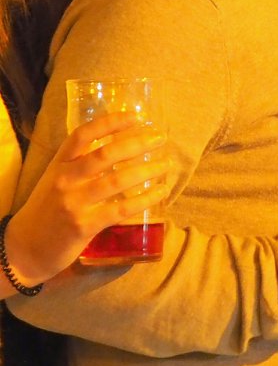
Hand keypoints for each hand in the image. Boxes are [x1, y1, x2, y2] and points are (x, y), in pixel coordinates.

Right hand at [7, 112, 170, 291]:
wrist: (23, 249)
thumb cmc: (46, 210)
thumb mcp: (56, 179)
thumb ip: (81, 163)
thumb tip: (120, 144)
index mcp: (59, 165)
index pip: (83, 135)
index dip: (111, 122)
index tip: (137, 116)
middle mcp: (65, 180)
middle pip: (106, 155)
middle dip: (138, 143)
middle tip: (160, 138)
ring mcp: (74, 204)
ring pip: (118, 181)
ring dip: (148, 170)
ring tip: (165, 165)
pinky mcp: (84, 226)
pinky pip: (121, 209)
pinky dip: (146, 198)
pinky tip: (161, 191)